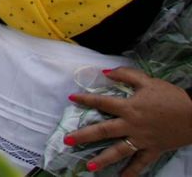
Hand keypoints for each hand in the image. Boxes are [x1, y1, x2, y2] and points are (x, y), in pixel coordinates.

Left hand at [68, 68, 191, 174]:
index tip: (71, 98)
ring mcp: (142, 140)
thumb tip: (105, 71)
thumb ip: (125, 74)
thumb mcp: (147, 81)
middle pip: (103, 131)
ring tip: (89, 166)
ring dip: (103, 159)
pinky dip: (132, 172)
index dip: (85, 99)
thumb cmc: (170, 96)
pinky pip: (141, 163)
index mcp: (128, 107)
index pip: (102, 103)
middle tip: (67, 141)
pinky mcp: (154, 149)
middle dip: (84, 136)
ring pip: (119, 151)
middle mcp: (131, 125)